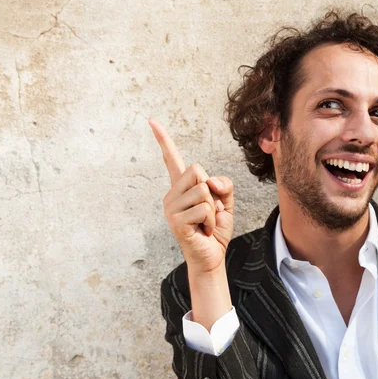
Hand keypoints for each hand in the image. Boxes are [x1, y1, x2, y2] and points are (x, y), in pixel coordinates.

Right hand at [149, 119, 233, 273]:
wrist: (212, 256)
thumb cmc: (215, 229)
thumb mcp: (225, 202)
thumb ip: (223, 185)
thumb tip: (210, 182)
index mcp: (182, 187)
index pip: (172, 159)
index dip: (163, 140)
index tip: (151, 121)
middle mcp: (172, 195)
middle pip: (197, 170)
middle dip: (211, 190)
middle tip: (208, 211)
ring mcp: (171, 208)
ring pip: (203, 191)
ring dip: (213, 209)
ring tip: (206, 222)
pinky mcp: (175, 221)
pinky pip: (204, 209)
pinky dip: (211, 221)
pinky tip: (204, 231)